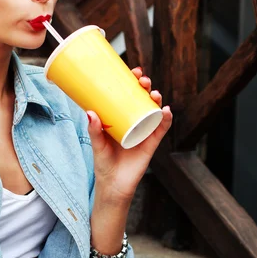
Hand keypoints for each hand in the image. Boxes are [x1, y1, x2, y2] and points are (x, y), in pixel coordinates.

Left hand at [86, 67, 172, 204]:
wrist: (113, 186)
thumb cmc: (103, 163)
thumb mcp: (97, 144)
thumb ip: (94, 130)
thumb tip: (90, 112)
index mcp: (121, 118)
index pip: (128, 95)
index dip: (132, 82)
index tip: (132, 71)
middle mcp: (135, 121)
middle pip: (143, 99)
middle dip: (145, 87)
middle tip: (142, 81)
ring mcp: (145, 131)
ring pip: (154, 111)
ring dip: (157, 100)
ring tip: (154, 94)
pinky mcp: (151, 144)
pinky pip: (161, 130)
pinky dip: (166, 120)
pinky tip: (167, 112)